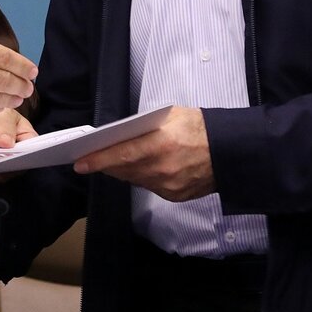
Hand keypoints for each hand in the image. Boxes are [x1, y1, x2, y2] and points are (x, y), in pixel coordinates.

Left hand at [74, 107, 214, 201]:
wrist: (231, 152)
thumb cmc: (201, 128)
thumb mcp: (172, 115)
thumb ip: (146, 125)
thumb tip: (122, 134)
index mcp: (162, 144)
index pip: (122, 155)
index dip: (98, 160)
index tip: (80, 163)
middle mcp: (163, 168)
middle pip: (124, 170)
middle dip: (105, 165)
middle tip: (87, 160)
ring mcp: (169, 185)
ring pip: (134, 180)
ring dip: (120, 172)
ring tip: (106, 163)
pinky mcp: (175, 195)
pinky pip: (148, 187)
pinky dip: (139, 177)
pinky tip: (133, 169)